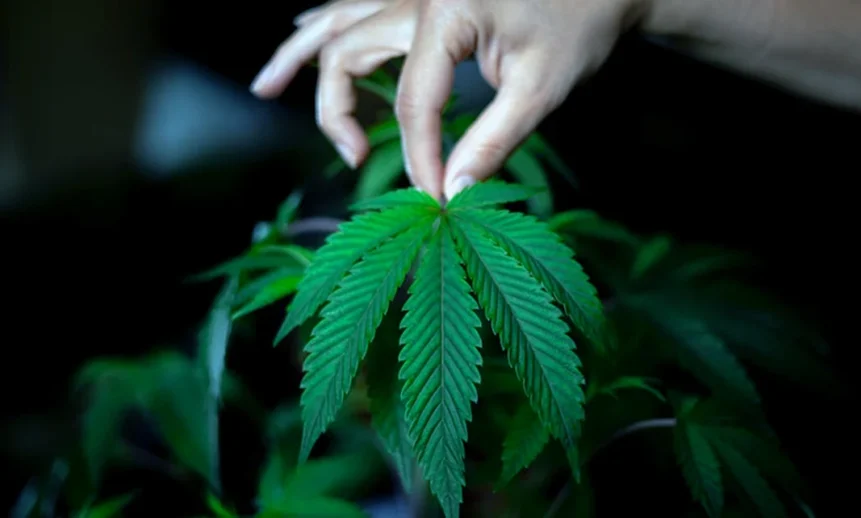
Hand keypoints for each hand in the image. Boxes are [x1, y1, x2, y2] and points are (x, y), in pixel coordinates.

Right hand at [251, 0, 638, 199]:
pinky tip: (303, 31)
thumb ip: (494, 142)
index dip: (417, 155)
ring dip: (298, 55)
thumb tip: (452, 191)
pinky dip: (326, 25)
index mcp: (445, 9)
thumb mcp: (542, 88)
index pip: (412, 100)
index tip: (432, 197)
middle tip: (356, 159)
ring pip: (336, 19)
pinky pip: (356, 5)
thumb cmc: (579, 26)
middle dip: (339, 111)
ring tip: (261, 87)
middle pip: (347, 52)